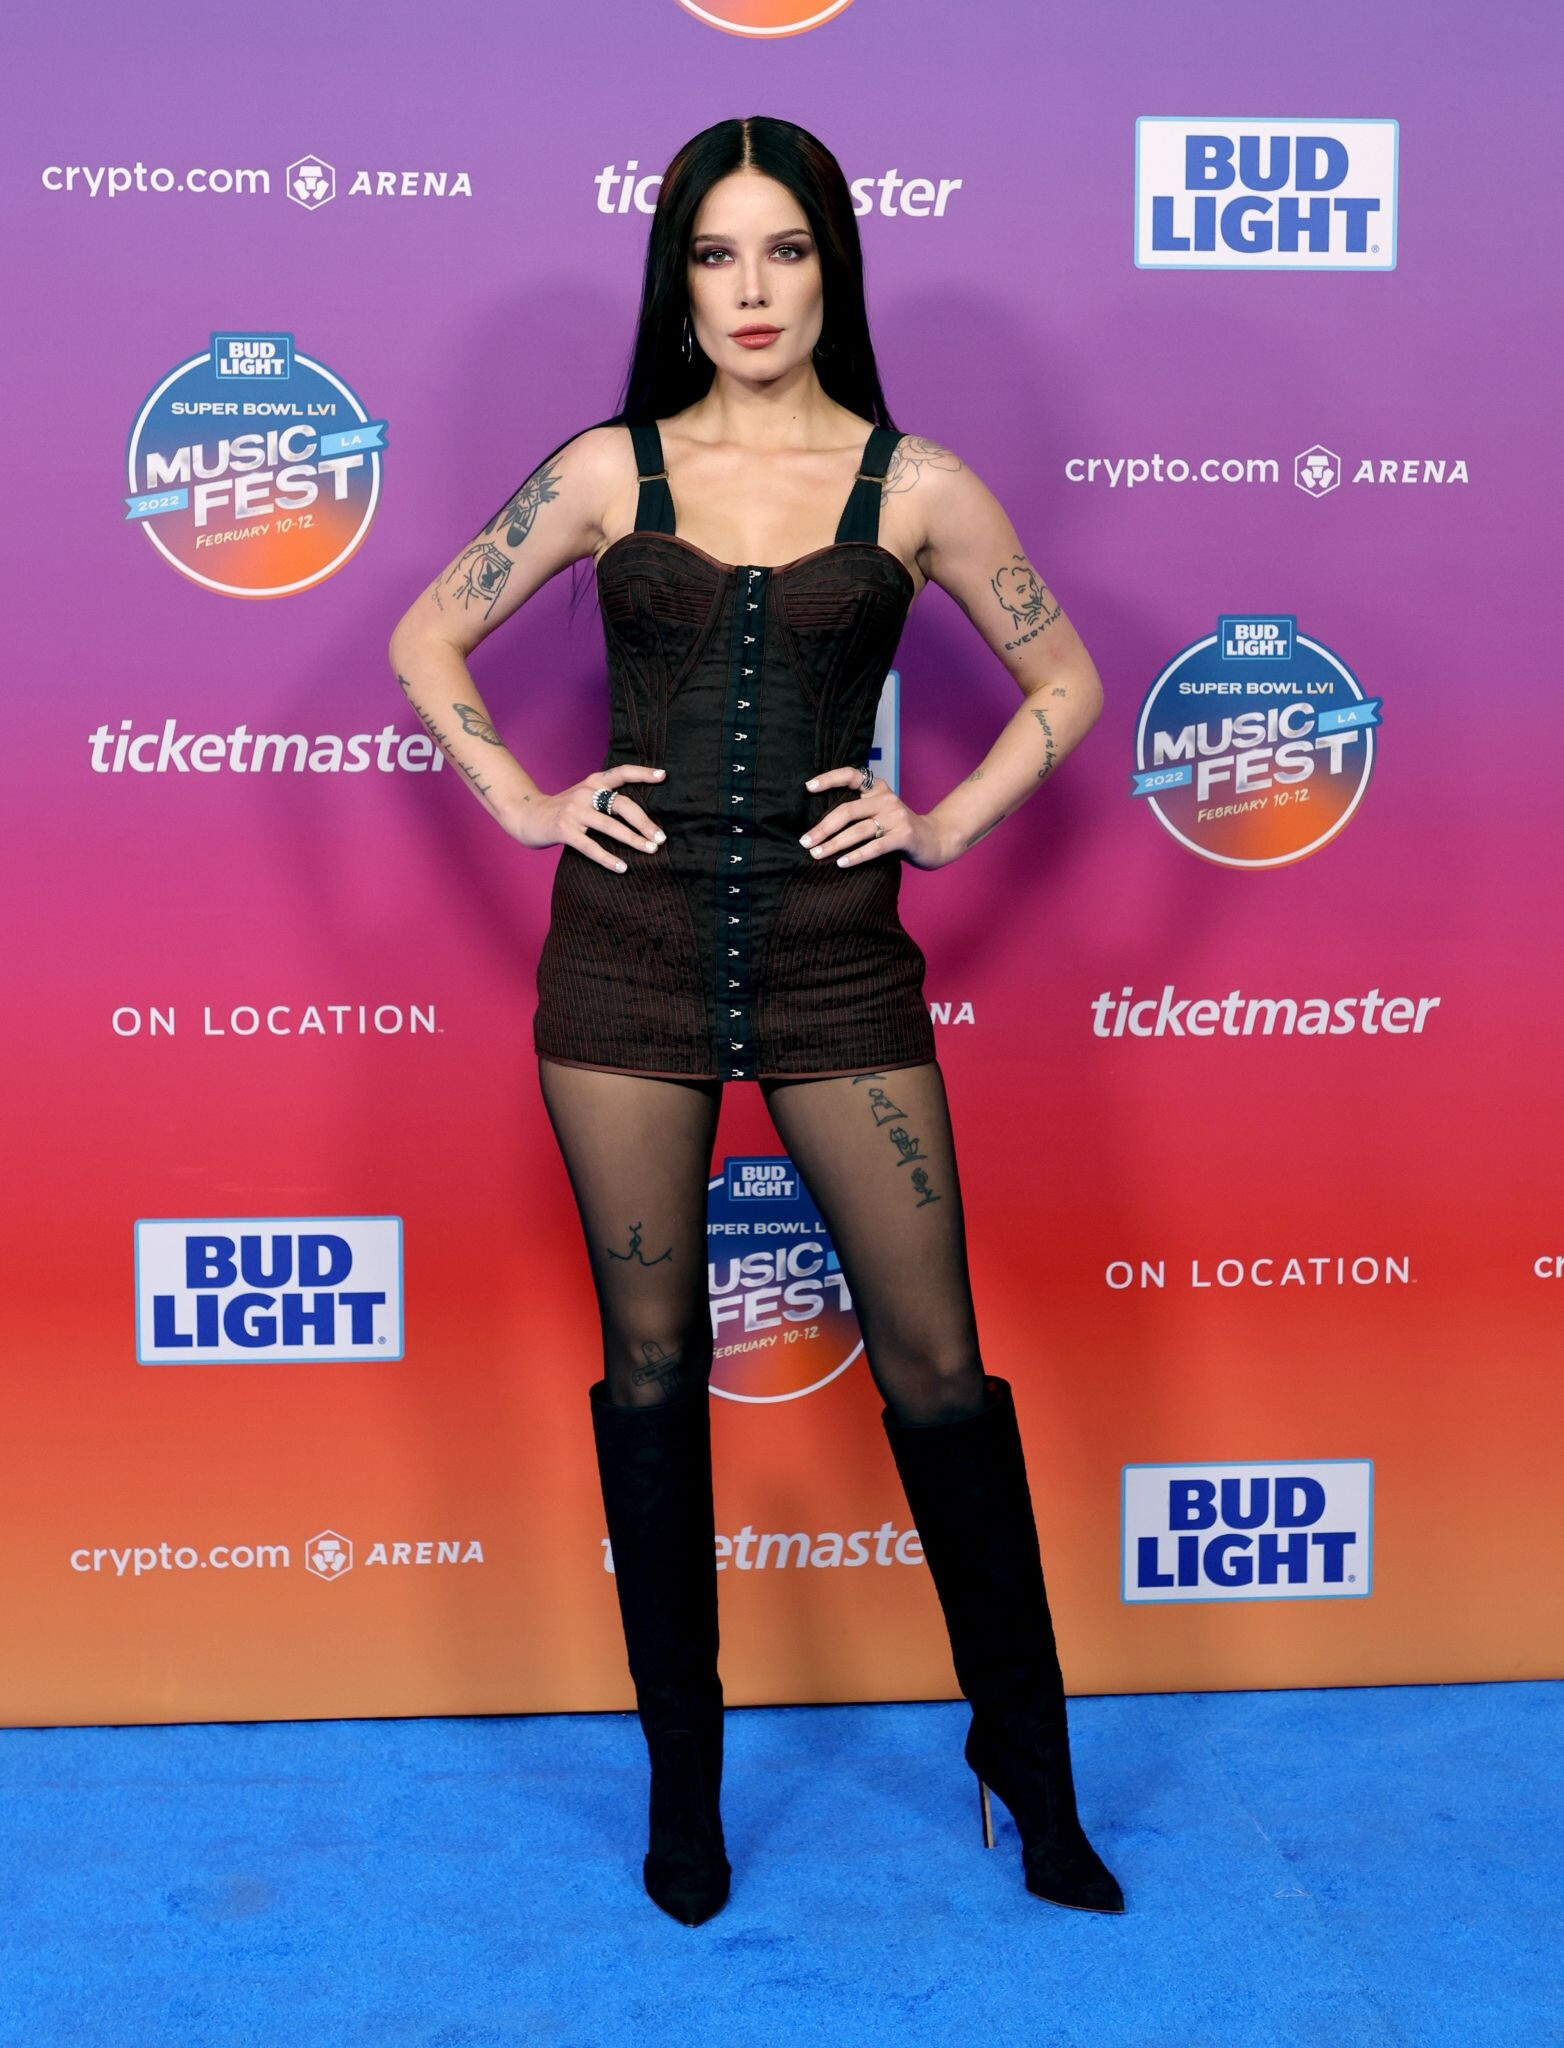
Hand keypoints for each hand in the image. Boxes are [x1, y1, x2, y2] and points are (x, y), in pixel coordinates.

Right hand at [507, 763, 666, 872]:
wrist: (527, 816)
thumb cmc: (563, 810)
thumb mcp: (584, 796)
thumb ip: (605, 798)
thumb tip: (641, 815)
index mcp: (593, 782)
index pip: (621, 773)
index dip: (642, 773)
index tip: (663, 776)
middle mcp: (585, 793)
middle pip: (622, 804)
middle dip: (645, 822)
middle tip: (661, 838)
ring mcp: (574, 811)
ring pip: (610, 826)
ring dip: (633, 839)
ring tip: (650, 850)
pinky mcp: (564, 830)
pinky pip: (590, 846)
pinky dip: (608, 858)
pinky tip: (622, 867)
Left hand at [797, 765, 957, 871]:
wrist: (936, 839)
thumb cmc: (899, 828)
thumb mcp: (880, 811)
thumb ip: (858, 811)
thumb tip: (819, 824)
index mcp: (878, 789)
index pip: (851, 775)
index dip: (829, 779)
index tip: (808, 787)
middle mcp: (886, 799)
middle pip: (848, 810)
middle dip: (823, 827)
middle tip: (805, 841)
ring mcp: (896, 817)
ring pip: (858, 830)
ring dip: (834, 844)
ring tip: (816, 855)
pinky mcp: (904, 836)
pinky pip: (875, 847)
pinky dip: (856, 856)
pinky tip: (841, 863)